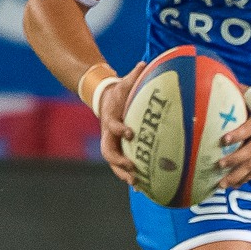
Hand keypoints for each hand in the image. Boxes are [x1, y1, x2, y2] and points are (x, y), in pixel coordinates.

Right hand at [96, 59, 147, 187]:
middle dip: (119, 162)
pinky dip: (129, 176)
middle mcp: (109, 134)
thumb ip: (134, 75)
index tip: (130, 132)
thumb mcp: (125, 82)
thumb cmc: (120, 91)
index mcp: (110, 119)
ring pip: (114, 163)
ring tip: (137, 184)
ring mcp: (112, 143)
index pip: (113, 126)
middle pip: (109, 152)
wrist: (106, 100)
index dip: (120, 130)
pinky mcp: (118, 149)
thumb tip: (144, 62)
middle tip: (132, 168)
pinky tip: (143, 187)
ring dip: (123, 174)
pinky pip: (122, 165)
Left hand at [215, 101, 250, 190]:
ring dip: (237, 175)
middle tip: (219, 164)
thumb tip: (223, 84)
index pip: (249, 129)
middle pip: (250, 151)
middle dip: (234, 159)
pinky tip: (234, 184)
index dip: (237, 135)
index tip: (223, 140)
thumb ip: (243, 93)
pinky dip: (246, 178)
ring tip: (222, 184)